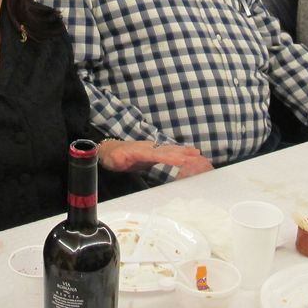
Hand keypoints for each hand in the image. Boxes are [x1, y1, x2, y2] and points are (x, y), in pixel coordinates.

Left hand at [98, 140, 212, 178]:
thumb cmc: (113, 157)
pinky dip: (180, 152)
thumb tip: (120, 159)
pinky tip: (188, 153)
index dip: (170, 157)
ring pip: (170, 149)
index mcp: (140, 150)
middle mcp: (149, 147)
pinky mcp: (155, 152)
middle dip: (182, 153)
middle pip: (167, 150)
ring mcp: (153, 148)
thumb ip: (118, 159)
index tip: (182, 160)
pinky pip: (169, 151)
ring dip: (184, 151)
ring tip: (197, 153)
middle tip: (197, 156)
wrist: (111, 150)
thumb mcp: (113, 159)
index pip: (157, 154)